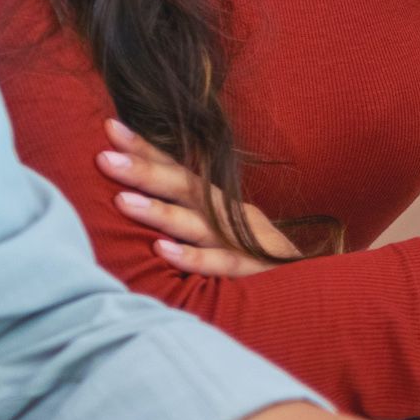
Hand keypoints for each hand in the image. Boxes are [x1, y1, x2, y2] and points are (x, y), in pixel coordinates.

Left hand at [95, 118, 303, 275]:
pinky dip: (194, 257)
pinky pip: (222, 264)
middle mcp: (231, 216)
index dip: (146, 149)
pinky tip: (163, 251)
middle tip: (104, 157)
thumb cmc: (257, 264)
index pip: (179, 170)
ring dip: (161, 212)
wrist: (314, 291)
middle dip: (145, 170)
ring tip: (122, 201)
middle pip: (186, 188)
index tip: (109, 128)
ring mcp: (244, 242)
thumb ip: (188, 218)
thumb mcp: (223, 233)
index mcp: (221, 204)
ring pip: (198, 224)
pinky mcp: (256, 272)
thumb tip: (137, 200)